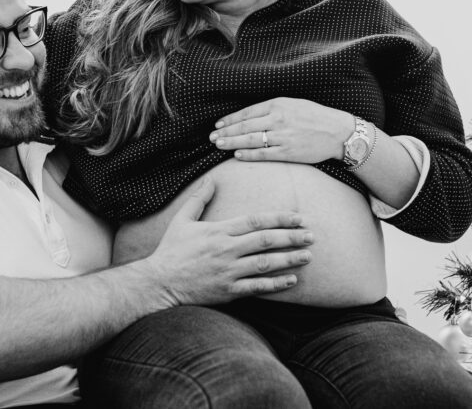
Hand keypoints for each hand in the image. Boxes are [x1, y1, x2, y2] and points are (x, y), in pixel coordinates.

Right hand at [144, 179, 312, 305]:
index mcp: (219, 231)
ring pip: (266, 264)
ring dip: (290, 259)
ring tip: (308, 255)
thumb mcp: (182, 220)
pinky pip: (257, 287)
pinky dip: (276, 283)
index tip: (298, 217)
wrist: (159, 282)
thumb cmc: (171, 250)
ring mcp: (228, 271)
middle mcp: (227, 250)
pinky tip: (292, 280)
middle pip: (266, 241)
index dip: (280, 218)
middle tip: (311, 235)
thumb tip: (212, 179)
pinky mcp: (228, 291)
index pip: (256, 221)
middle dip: (292, 237)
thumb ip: (199, 199)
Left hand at [209, 97, 352, 163]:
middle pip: (245, 126)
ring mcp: (283, 136)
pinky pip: (264, 154)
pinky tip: (237, 155)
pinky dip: (248, 154)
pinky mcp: (289, 152)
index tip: (218, 124)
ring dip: (232, 142)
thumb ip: (272, 108)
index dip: (230, 119)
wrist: (338, 131)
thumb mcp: (293, 104)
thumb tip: (250, 116)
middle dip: (226, 132)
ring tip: (218, 145)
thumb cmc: (315, 116)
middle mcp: (278, 119)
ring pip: (251, 140)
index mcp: (278, 104)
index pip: (247, 112)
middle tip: (212, 137)